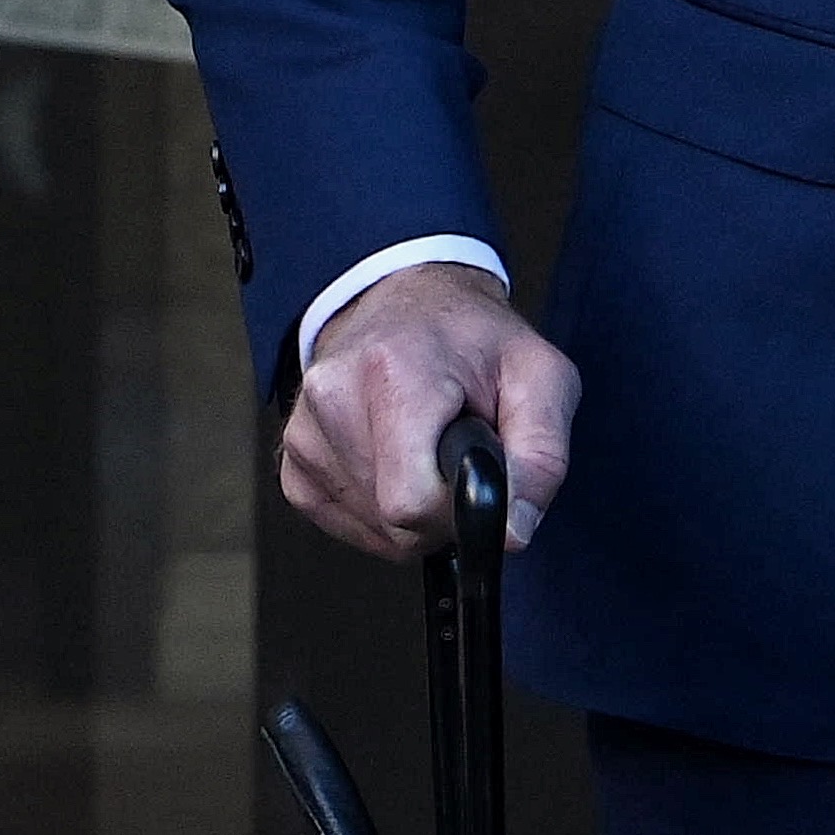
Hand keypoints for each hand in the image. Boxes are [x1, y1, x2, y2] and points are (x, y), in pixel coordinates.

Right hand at [280, 263, 582, 562]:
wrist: (412, 300)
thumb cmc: (477, 340)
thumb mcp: (541, 378)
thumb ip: (540, 457)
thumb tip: (513, 534)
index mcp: (394, 373)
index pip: (410, 503)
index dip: (457, 510)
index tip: (475, 474)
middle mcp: (334, 399)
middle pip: (394, 523)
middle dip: (440, 509)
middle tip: (456, 455)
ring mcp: (305, 432)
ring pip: (373, 530)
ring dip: (412, 509)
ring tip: (427, 448)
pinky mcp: (293, 460)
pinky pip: (344, 525)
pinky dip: (380, 512)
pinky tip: (396, 463)